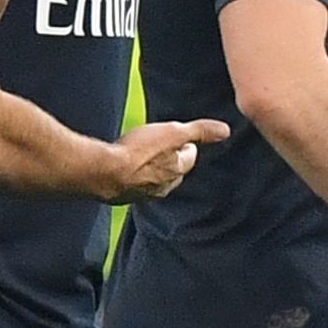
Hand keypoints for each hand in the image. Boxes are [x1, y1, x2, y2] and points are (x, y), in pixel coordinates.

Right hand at [97, 117, 227, 200]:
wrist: (102, 173)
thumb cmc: (138, 152)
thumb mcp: (172, 133)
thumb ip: (199, 131)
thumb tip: (226, 130)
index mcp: (177, 172)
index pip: (189, 156)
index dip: (185, 142)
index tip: (179, 135)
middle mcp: (162, 188)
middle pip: (172, 170)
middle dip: (170, 157)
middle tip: (160, 143)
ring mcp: (142, 194)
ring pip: (153, 178)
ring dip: (150, 167)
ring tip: (140, 153)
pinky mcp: (122, 196)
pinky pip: (132, 184)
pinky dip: (131, 175)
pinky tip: (122, 166)